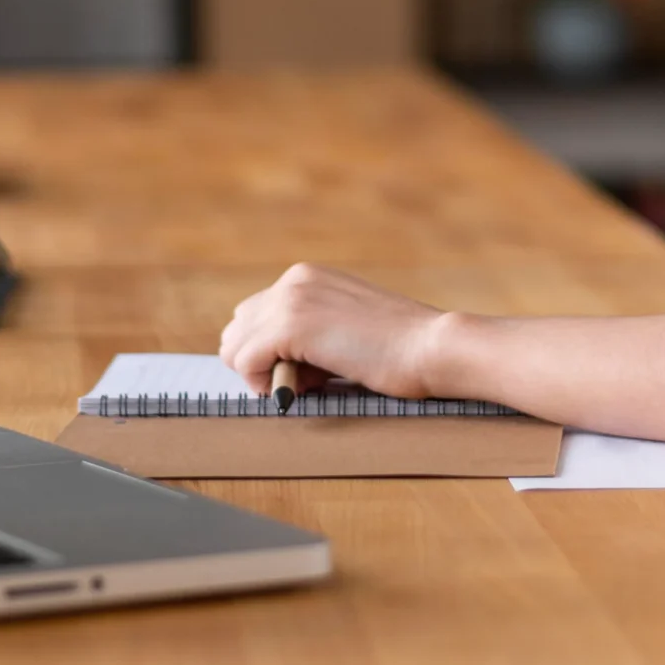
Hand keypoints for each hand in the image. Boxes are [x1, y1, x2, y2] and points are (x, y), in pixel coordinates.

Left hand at [218, 263, 457, 399]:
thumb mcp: (345, 325)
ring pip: (235, 345)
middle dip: (261, 360)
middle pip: (237, 328)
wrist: (430, 346)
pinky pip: (245, 361)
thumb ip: (310, 331)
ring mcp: (290, 300)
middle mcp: (293, 280)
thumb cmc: (399, 347)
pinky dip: (263, 382)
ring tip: (305, 383)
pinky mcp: (291, 325)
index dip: (272, 351)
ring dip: (261, 372)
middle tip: (305, 378)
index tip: (309, 368)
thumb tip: (273, 362)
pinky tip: (300, 388)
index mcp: (306, 277)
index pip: (255, 316)